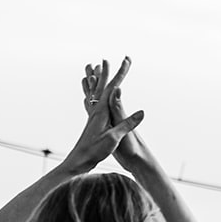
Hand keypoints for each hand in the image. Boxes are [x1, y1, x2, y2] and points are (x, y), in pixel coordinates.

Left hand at [61, 58, 142, 174]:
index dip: (120, 73)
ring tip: (92, 71)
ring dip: (96, 82)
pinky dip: (93, 96)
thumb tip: (142, 112)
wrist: (78, 161)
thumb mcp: (114, 138)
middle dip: (106, 72)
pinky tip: (89, 97)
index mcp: (100, 111)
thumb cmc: (94, 151)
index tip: (126, 60)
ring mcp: (92, 116)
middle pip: (101, 86)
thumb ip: (127, 124)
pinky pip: (92, 104)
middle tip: (106, 59)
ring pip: (94, 94)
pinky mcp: (92, 123)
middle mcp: (95, 110)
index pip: (113, 87)